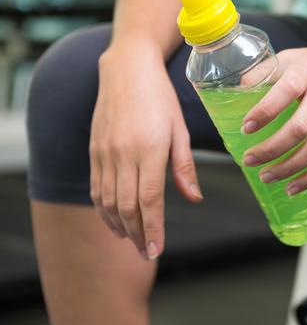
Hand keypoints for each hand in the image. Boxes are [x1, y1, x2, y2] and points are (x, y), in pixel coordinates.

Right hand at [90, 44, 202, 259]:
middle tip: (147, 254)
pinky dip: (104, 209)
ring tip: (132, 242)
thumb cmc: (161, 99)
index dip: (153, 228)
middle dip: (137, 234)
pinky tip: (114, 221)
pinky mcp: (95, 151)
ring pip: (108, 201)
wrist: (126, 71)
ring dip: (120, 226)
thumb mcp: (181, 130)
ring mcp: (105, 153)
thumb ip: (185, 167)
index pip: (150, 199)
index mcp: (150, 150)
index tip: (156, 250)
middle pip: (127, 206)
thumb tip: (194, 199)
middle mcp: (124, 155)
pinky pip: (96, 188)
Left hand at [241, 41, 306, 194]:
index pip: (283, 93)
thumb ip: (267, 72)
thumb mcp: (297, 57)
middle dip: (271, 149)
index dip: (264, 112)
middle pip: (299, 128)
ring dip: (289, 168)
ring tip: (267, 177)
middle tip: (249, 160)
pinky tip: (294, 186)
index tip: (246, 128)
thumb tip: (237, 90)